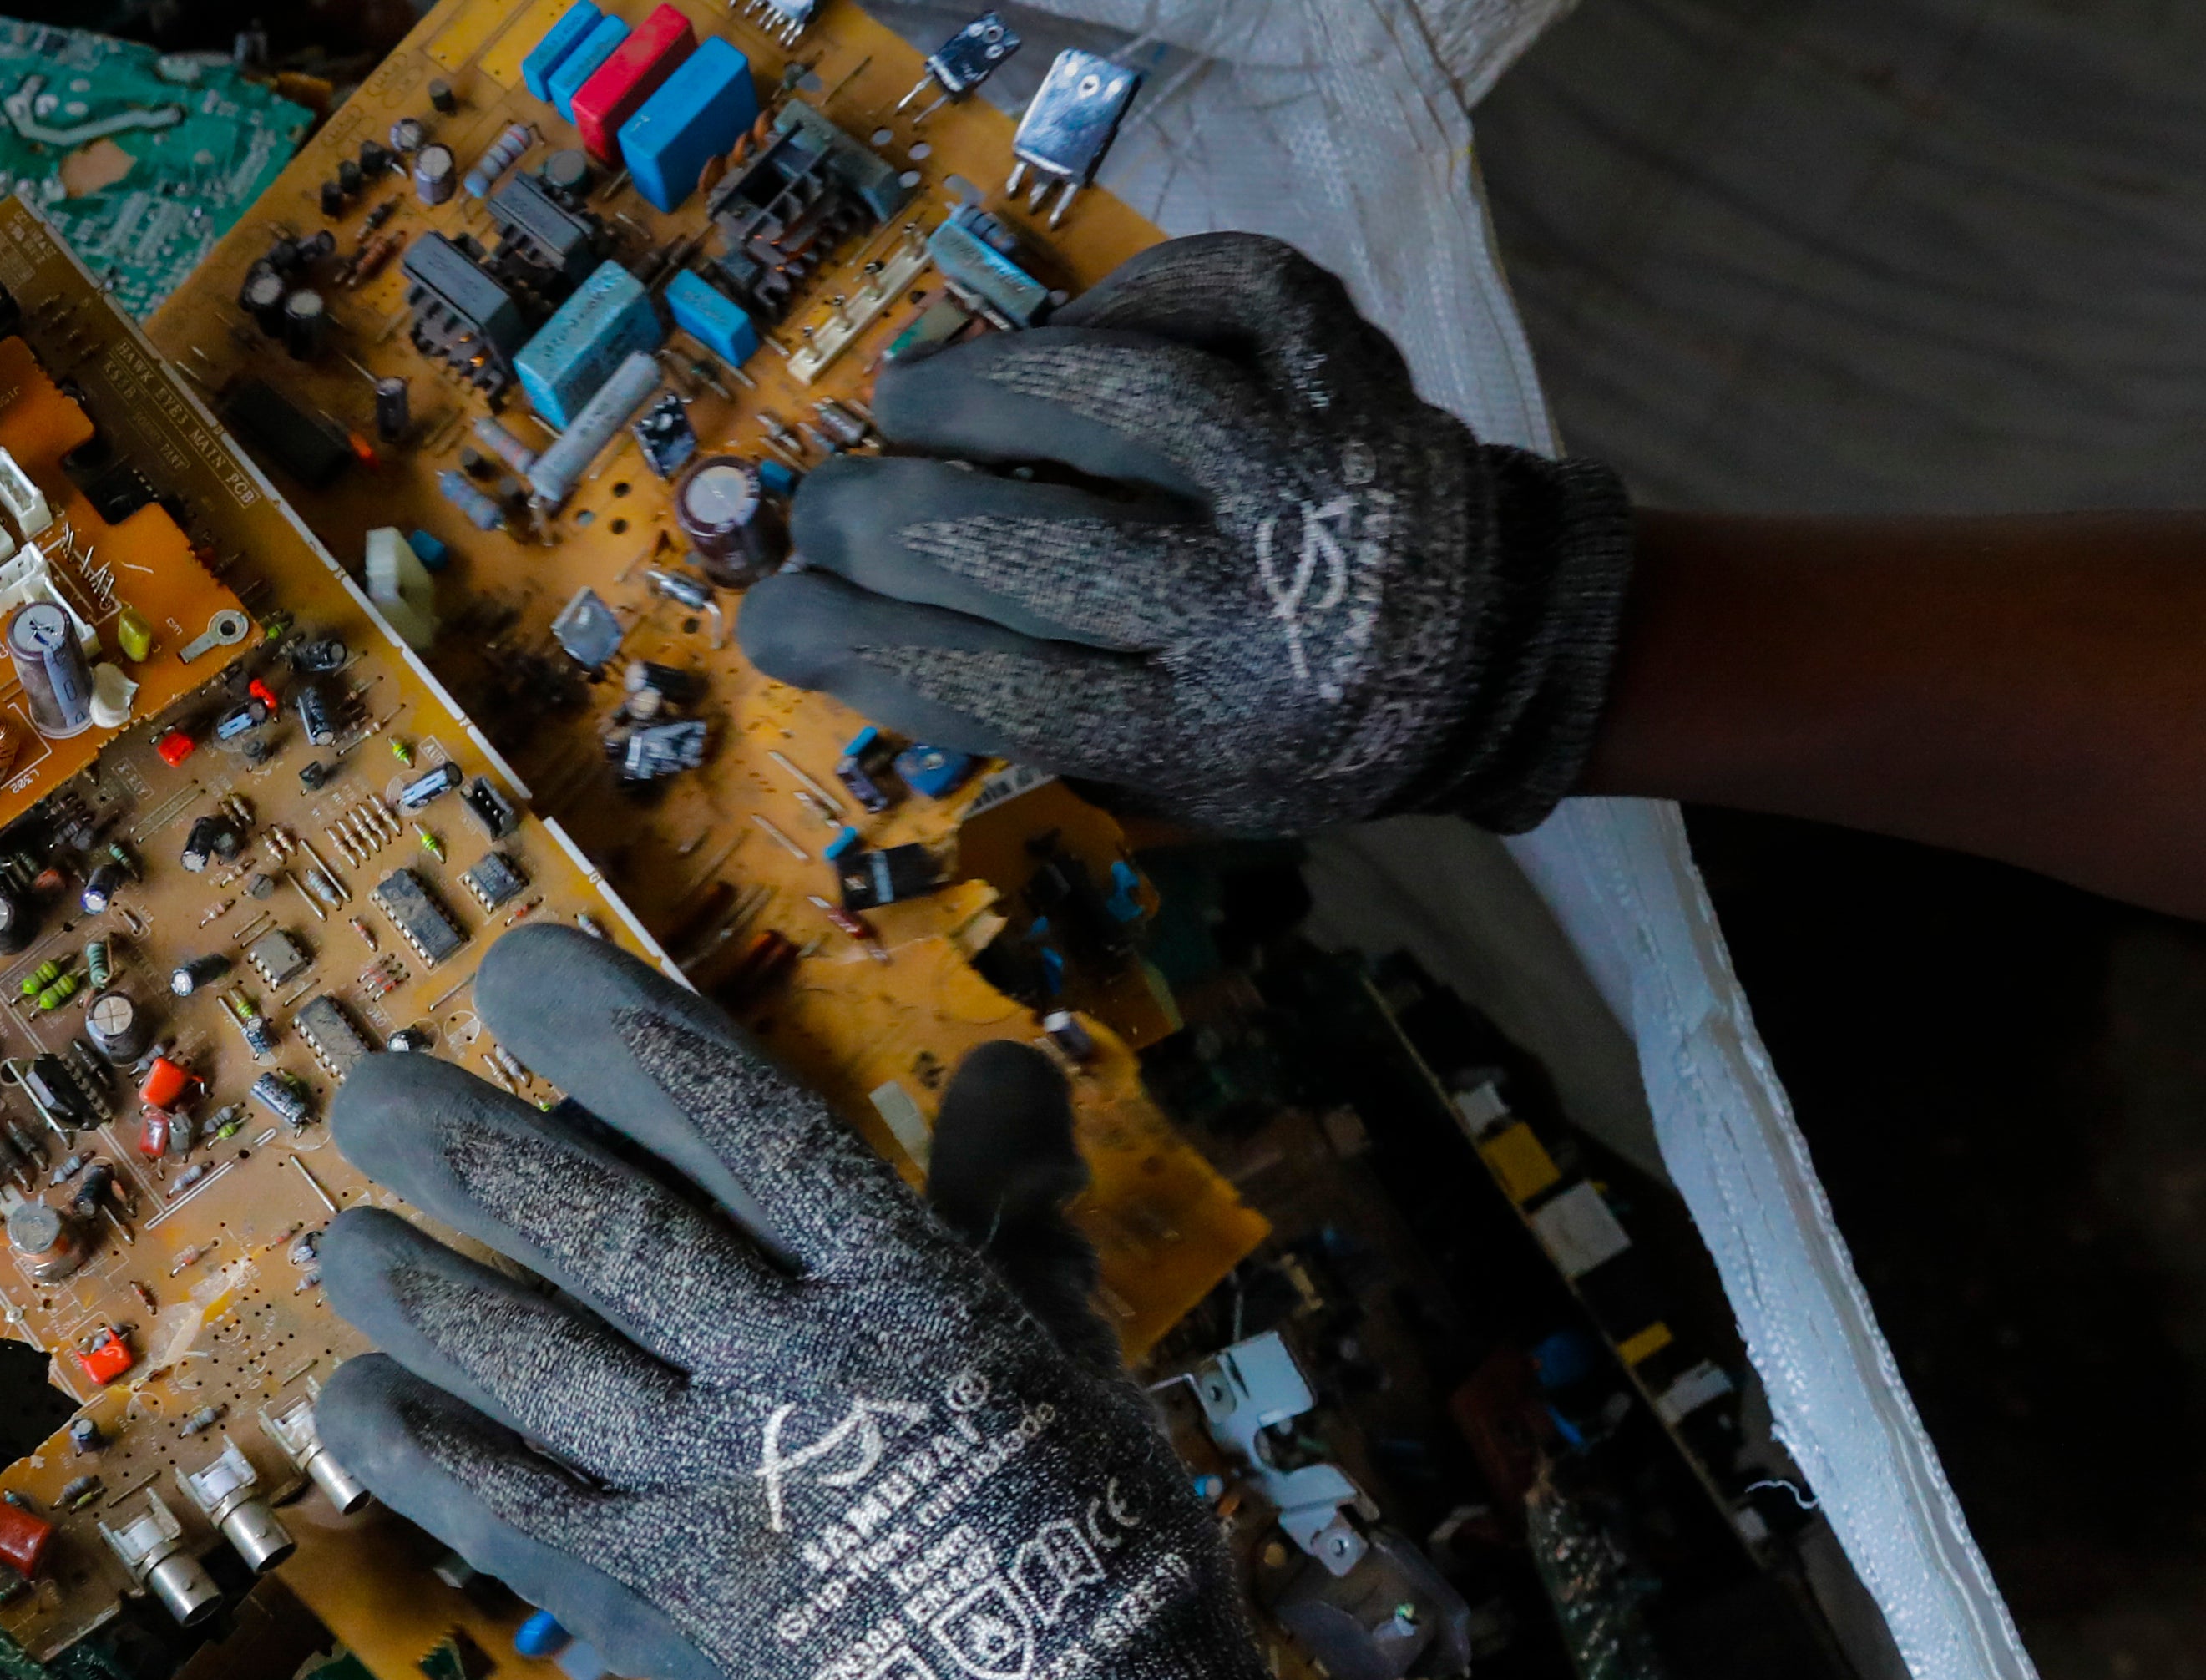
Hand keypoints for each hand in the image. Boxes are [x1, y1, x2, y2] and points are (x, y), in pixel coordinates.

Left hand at [311, 925, 1413, 1679]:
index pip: (734, 1119)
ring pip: (532, 1358)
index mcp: (904, 1289)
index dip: (613, 1033)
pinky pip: (515, 1506)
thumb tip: (1014, 1060)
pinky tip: (348, 1403)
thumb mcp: (1074, 1348)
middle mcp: (793, 1370)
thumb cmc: (1097, 1546)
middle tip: (365, 1089)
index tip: (515, 974)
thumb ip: (1018, 1202)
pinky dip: (423, 1455)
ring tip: (339, 1237)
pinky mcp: (668, 1598)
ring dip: (421, 1291)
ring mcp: (718, 1486)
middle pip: (599, 1226)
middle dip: (467, 1147)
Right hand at [736, 233, 1634, 837]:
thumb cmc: (1304, 730)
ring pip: (1130, 401)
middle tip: (819, 510)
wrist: (1507, 655)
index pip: (994, 688)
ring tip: (904, 399)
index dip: (860, 647)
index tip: (772, 621)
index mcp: (1214, 735)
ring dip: (989, 389)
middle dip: (888, 522)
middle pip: (1037, 546)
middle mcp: (1269, 608)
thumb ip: (1045, 724)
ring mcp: (1322, 480)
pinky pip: (1239, 295)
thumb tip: (863, 637)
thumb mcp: (1182, 786)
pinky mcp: (1361, 382)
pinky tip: (1067, 328)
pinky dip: (1140, 293)